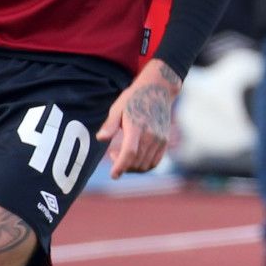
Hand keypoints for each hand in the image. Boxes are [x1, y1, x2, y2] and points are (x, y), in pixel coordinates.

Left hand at [97, 59, 180, 177]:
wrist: (158, 90)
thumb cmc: (134, 98)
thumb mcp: (118, 108)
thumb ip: (110, 125)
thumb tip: (100, 138)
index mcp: (137, 127)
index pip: (130, 153)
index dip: (120, 166)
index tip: (114, 175)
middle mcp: (151, 135)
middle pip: (137, 162)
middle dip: (123, 166)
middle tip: (112, 154)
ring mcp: (160, 139)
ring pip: (146, 165)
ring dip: (132, 167)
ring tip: (122, 155)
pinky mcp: (165, 141)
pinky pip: (155, 161)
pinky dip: (144, 166)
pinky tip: (134, 157)